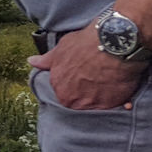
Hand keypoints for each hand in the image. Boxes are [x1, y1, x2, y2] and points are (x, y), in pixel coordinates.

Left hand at [29, 29, 144, 109]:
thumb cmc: (85, 44)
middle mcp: (71, 99)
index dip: (76, 84)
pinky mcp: (112, 106)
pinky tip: (120, 87)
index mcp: (58, 86)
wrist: (112, 44)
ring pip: (95, 106)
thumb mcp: (61, 49)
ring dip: (102, 97)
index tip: (84, 77)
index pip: (64, 92)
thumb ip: (47, 60)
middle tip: (97, 79)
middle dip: (87, 93)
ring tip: (109, 82)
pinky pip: (114, 107)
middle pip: (78, 101)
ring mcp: (91, 104)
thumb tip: (32, 61)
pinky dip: (118, 100)